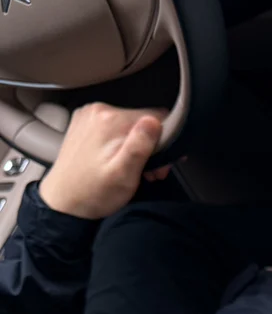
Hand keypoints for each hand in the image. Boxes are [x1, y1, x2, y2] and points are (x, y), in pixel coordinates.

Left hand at [40, 103, 167, 219]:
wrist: (63, 203)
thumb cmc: (94, 193)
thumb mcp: (123, 175)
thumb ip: (140, 146)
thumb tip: (155, 120)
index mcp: (111, 120)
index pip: (156, 117)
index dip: (166, 141)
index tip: (163, 163)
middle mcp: (99, 111)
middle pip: (141, 122)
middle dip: (151, 146)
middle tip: (150, 172)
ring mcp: (89, 115)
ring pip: (129, 125)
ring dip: (137, 146)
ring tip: (134, 170)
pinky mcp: (85, 124)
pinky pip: (115, 127)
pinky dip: (122, 143)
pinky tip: (118, 161)